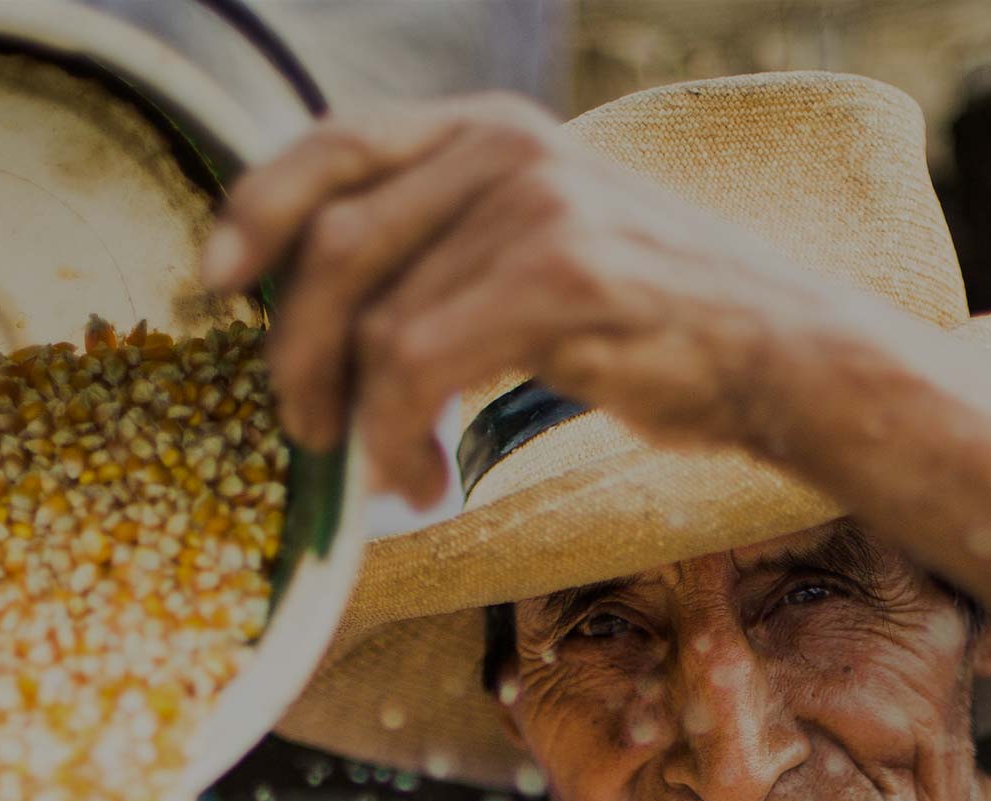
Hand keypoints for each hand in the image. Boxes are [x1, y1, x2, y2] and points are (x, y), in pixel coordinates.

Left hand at [203, 93, 864, 507]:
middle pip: (332, 241)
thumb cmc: (650, 322)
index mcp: (490, 131)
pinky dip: (395, 437)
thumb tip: (313, 305)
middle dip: (290, 351)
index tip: (212, 288)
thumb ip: (441, 246)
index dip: (255, 212)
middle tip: (297, 428)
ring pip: (371, 317)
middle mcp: (505, 148)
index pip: (334, 145)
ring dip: (354, 420)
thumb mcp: (535, 249)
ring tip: (385, 472)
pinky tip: (423, 480)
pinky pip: (416, 362)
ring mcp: (534, 203)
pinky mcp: (559, 272)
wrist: (779, 353)